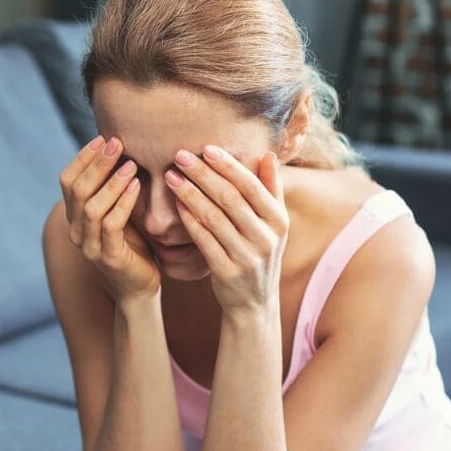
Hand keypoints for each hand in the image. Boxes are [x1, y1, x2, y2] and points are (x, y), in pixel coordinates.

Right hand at [59, 135, 160, 303]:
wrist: (140, 285)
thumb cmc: (133, 243)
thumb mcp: (119, 210)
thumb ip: (112, 186)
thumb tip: (117, 145)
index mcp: (74, 217)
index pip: (67, 181)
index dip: (82, 157)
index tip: (102, 137)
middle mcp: (76, 231)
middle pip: (78, 190)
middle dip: (97, 163)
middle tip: (117, 143)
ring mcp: (90, 246)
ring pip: (91, 207)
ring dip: (111, 182)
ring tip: (131, 164)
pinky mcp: (109, 257)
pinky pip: (111, 225)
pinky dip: (123, 202)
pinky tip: (136, 186)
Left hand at [164, 146, 288, 314]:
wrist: (254, 302)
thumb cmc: (259, 252)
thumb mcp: (274, 224)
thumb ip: (271, 189)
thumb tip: (268, 154)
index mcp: (279, 220)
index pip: (251, 186)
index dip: (228, 166)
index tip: (205, 148)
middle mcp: (266, 237)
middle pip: (230, 199)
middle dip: (203, 174)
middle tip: (180, 156)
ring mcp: (247, 257)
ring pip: (214, 218)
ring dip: (190, 194)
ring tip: (171, 177)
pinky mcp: (227, 272)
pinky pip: (204, 241)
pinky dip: (189, 221)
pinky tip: (176, 205)